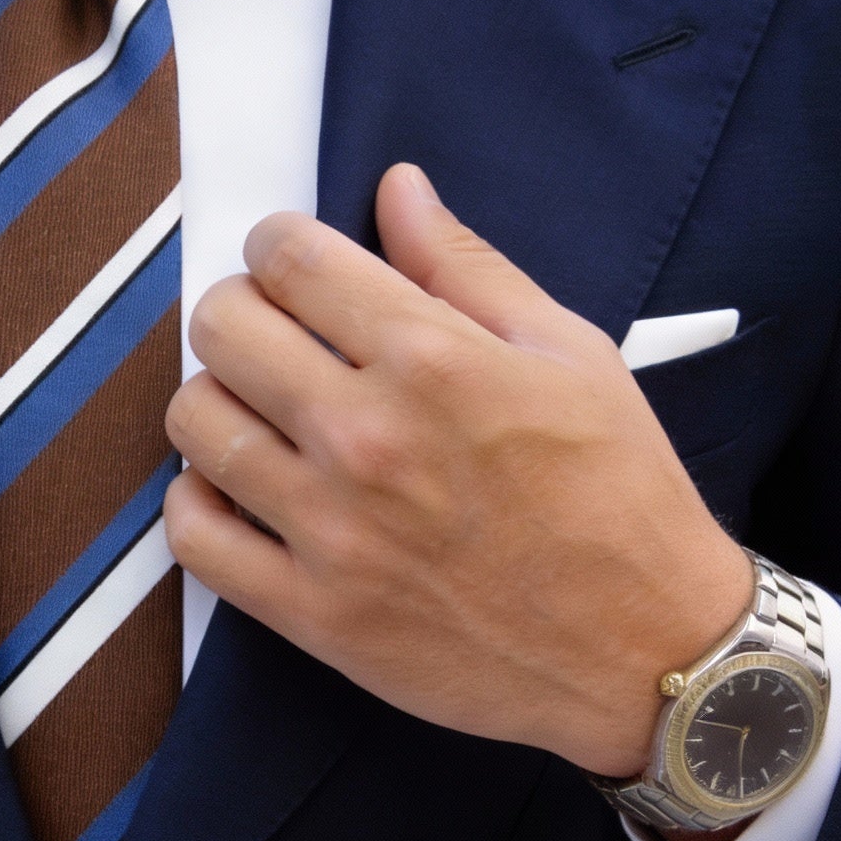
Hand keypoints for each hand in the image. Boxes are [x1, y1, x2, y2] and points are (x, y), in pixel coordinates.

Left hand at [163, 163, 751, 778]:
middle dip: (241, 311)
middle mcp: (367, 437)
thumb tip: (397, 190)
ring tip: (259, 412)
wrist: (645, 650)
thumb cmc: (619, 497)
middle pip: (223, 328)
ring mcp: (331, 529)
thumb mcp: (571, 354)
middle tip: (274, 333)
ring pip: (195, 422)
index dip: (276, 244)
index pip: (290, 260)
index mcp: (433, 361)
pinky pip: (194, 536)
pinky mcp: (311, 611)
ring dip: (216, 400)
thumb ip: (467, 268)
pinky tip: (239, 488)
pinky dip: (198, 502)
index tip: (289, 262)